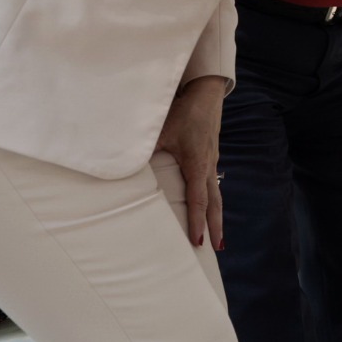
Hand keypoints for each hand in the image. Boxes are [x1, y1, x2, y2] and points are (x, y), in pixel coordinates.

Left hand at [153, 76, 226, 247]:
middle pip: (214, 203)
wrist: (206, 93)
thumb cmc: (184, 111)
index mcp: (197, 164)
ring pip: (216, 195)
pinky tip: (209, 205)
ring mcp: (212, 161)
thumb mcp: (161, 130)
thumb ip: (144, 149)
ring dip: (216, 216)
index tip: (197, 241)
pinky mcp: (210, 156)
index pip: (198, 200)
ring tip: (217, 234)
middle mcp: (207, 166)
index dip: (197, 222)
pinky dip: (213, 201)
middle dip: (215, 226)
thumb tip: (123, 164)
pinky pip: (213, 184)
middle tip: (218, 248)